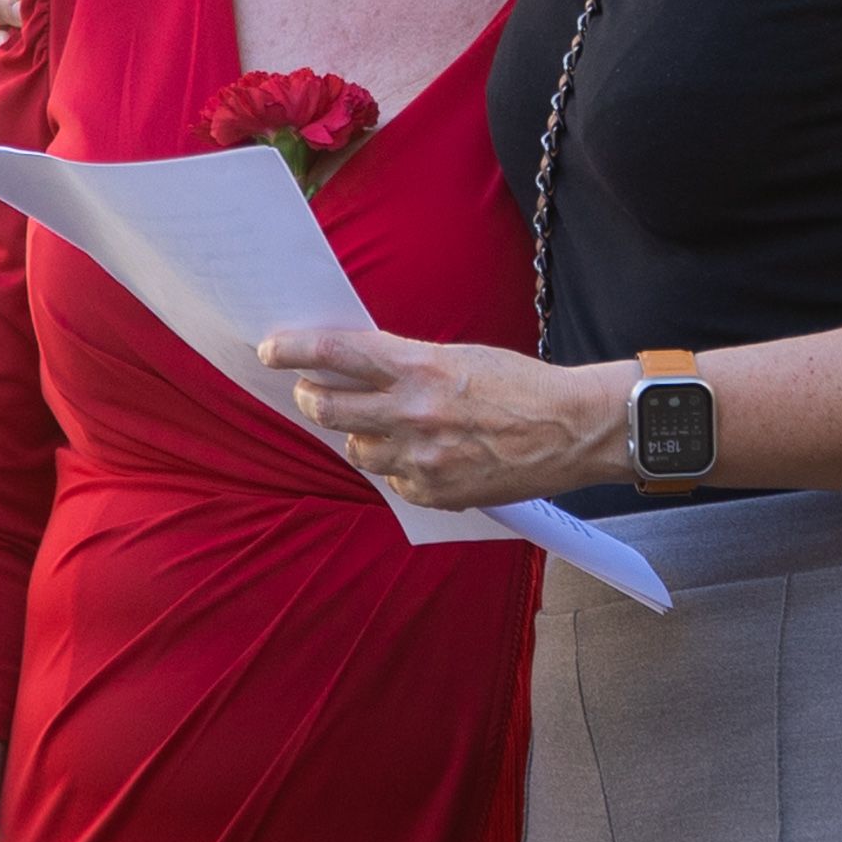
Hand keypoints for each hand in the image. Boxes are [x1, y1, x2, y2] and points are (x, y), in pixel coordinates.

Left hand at [257, 327, 618, 508]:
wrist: (571, 429)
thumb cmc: (520, 385)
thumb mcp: (458, 358)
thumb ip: (406, 365)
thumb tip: (358, 369)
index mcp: (419, 366)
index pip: (336, 352)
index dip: (295, 350)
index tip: (271, 349)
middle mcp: (412, 412)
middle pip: (328, 407)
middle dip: (312, 398)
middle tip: (309, 392)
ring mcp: (422, 457)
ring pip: (356, 448)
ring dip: (358, 434)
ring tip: (379, 424)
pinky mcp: (436, 493)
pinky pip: (393, 480)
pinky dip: (398, 468)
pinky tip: (422, 455)